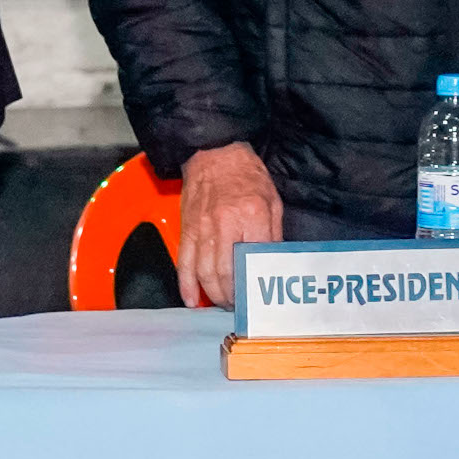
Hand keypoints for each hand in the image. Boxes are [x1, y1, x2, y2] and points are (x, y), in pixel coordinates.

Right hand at [176, 142, 280, 307]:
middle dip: (233, 295)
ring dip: (214, 294)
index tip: (259, 295)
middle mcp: (225, 223)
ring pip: (205, 273)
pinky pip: (185, 264)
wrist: (215, 153)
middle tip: (240, 304)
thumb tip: (273, 263)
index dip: (256, 281)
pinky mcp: (187, 230)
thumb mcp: (272, 200)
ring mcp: (202, 229)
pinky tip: (193, 300)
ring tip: (223, 303)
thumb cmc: (247, 176)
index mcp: (252, 214)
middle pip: (227, 272)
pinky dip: (187, 286)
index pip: (255, 258)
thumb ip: (273, 233)